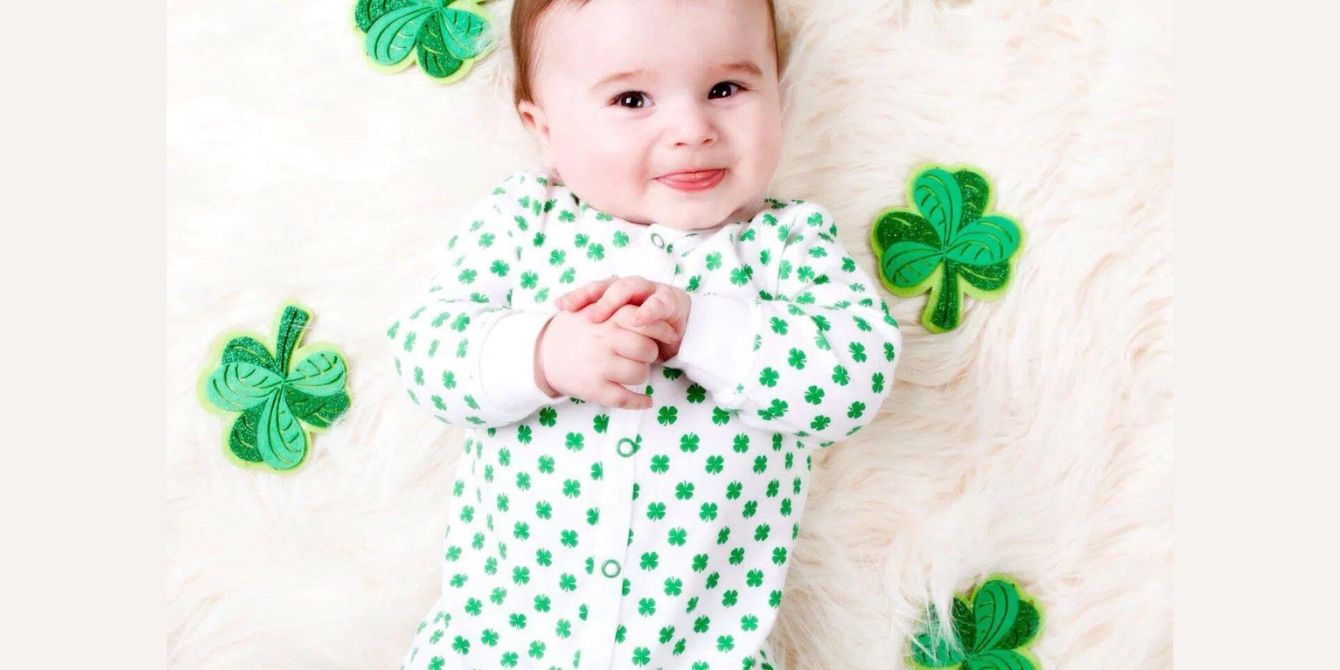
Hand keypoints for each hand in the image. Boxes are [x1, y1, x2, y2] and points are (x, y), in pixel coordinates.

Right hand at [534, 304, 677, 409]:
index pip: (644, 321)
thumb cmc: (572, 330)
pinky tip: (646, 401)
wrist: (542, 354)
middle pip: (646, 349)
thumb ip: (615, 305)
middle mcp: (605, 340)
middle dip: (651, 354)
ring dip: (643, 375)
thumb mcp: (590, 308)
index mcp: (606, 318)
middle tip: (646, 355)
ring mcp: (600, 365)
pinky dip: (641, 402)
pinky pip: (626, 398)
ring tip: (635, 372)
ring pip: (640, 374)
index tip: (668, 334)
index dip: (661, 329)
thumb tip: (645, 310)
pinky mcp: (595, 388)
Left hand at [554, 276, 691, 360]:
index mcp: (616, 292)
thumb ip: (600, 328)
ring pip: (630, 286)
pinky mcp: (669, 300)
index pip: (594, 289)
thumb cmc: (643, 332)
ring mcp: (650, 290)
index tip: (559, 306)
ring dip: (614, 301)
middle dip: (593, 298)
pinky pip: (657, 304)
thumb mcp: (619, 331)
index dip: (577, 295)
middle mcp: (631, 287)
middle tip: (582, 315)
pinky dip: (647, 312)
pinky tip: (636, 321)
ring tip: (601, 316)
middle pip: (608, 285)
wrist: (679, 333)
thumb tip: (566, 331)